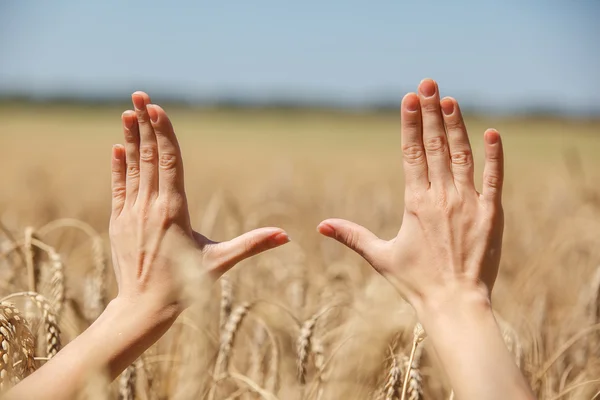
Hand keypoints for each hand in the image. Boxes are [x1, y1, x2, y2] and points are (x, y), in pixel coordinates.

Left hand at [110, 91, 289, 314]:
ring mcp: (131, 214)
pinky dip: (118, 166)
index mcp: (175, 211)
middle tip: (139, 95)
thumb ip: (252, 244)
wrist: (144, 307)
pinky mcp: (119, 222)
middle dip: (145, 125)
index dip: (163, 133)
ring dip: (131, 140)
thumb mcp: (221, 262)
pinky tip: (117, 148)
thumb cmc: (186, 285)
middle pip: (148, 157)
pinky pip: (118, 187)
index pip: (170, 162)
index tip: (156, 108)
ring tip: (128, 113)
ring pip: (132, 168)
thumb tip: (286, 236)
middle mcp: (149, 207)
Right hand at [317, 79, 503, 308]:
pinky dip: (494, 156)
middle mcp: (442, 197)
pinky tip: (493, 133)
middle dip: (432, 112)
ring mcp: (469, 203)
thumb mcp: (380, 256)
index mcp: (415, 203)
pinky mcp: (491, 213)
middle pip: (437, 146)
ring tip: (451, 100)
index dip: (411, 124)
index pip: (412, 153)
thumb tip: (320, 226)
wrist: (455, 303)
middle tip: (429, 84)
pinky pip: (493, 179)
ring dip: (457, 126)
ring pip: (462, 155)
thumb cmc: (415, 281)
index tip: (410, 99)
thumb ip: (351, 236)